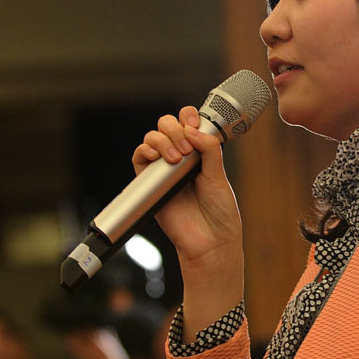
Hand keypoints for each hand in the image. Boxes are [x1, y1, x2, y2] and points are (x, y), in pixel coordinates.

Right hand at [132, 106, 243, 339]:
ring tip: (177, 159)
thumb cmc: (219, 213)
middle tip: (187, 147)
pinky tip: (157, 156)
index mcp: (200, 153)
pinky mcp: (150, 184)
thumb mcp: (219, 176)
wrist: (210, 241)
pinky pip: (139, 158)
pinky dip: (145, 151)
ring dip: (162, 140)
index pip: (188, 124)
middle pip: (167, 126)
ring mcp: (164, 170)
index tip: (195, 124)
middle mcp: (181, 158)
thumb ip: (209, 150)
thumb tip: (193, 130)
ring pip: (152, 138)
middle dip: (175, 128)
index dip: (188, 117)